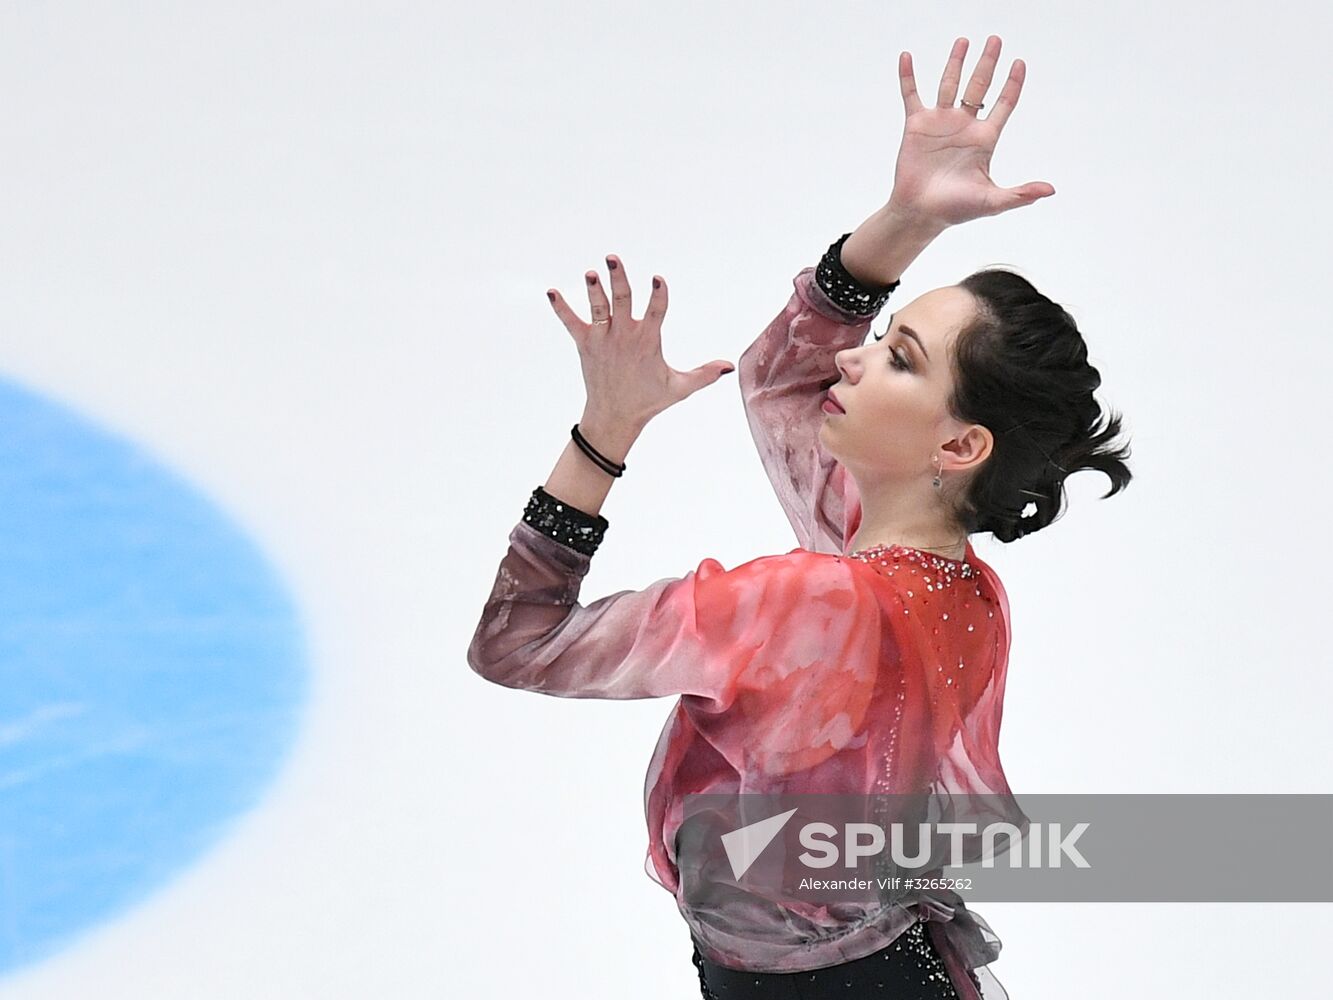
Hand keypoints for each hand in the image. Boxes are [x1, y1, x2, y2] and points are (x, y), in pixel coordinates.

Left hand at [546, 255, 734, 434]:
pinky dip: (561, 308)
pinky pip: (571, 323)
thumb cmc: (648, 400)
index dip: (658, 295)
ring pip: (598, 308)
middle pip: (622, 301)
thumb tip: (730, 366)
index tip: (657, 279)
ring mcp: (603, 340)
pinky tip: (551, 292)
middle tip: (613, 258)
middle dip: (618, 278)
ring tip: (591, 272)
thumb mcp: (679, 388)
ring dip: (593, 289)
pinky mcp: (585, 345)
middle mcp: (624, 337)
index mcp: (647, 342)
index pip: (656, 311)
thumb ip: (704, 374)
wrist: (614, 418)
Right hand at [887, 35, 1054, 226]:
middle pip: (979, 86)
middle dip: (987, 63)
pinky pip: (912, 95)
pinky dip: (908, 76)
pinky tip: (908, 57)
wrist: (920, 213)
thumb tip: (1050, 191)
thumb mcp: (992, 201)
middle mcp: (964, 125)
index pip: (1003, 104)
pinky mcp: (916, 125)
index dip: (1012, 84)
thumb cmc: (955, 210)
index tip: (1019, 63)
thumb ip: (1020, 194)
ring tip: (964, 41)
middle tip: (995, 40)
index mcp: (984, 138)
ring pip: (949, 84)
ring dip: (956, 62)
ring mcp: (940, 122)